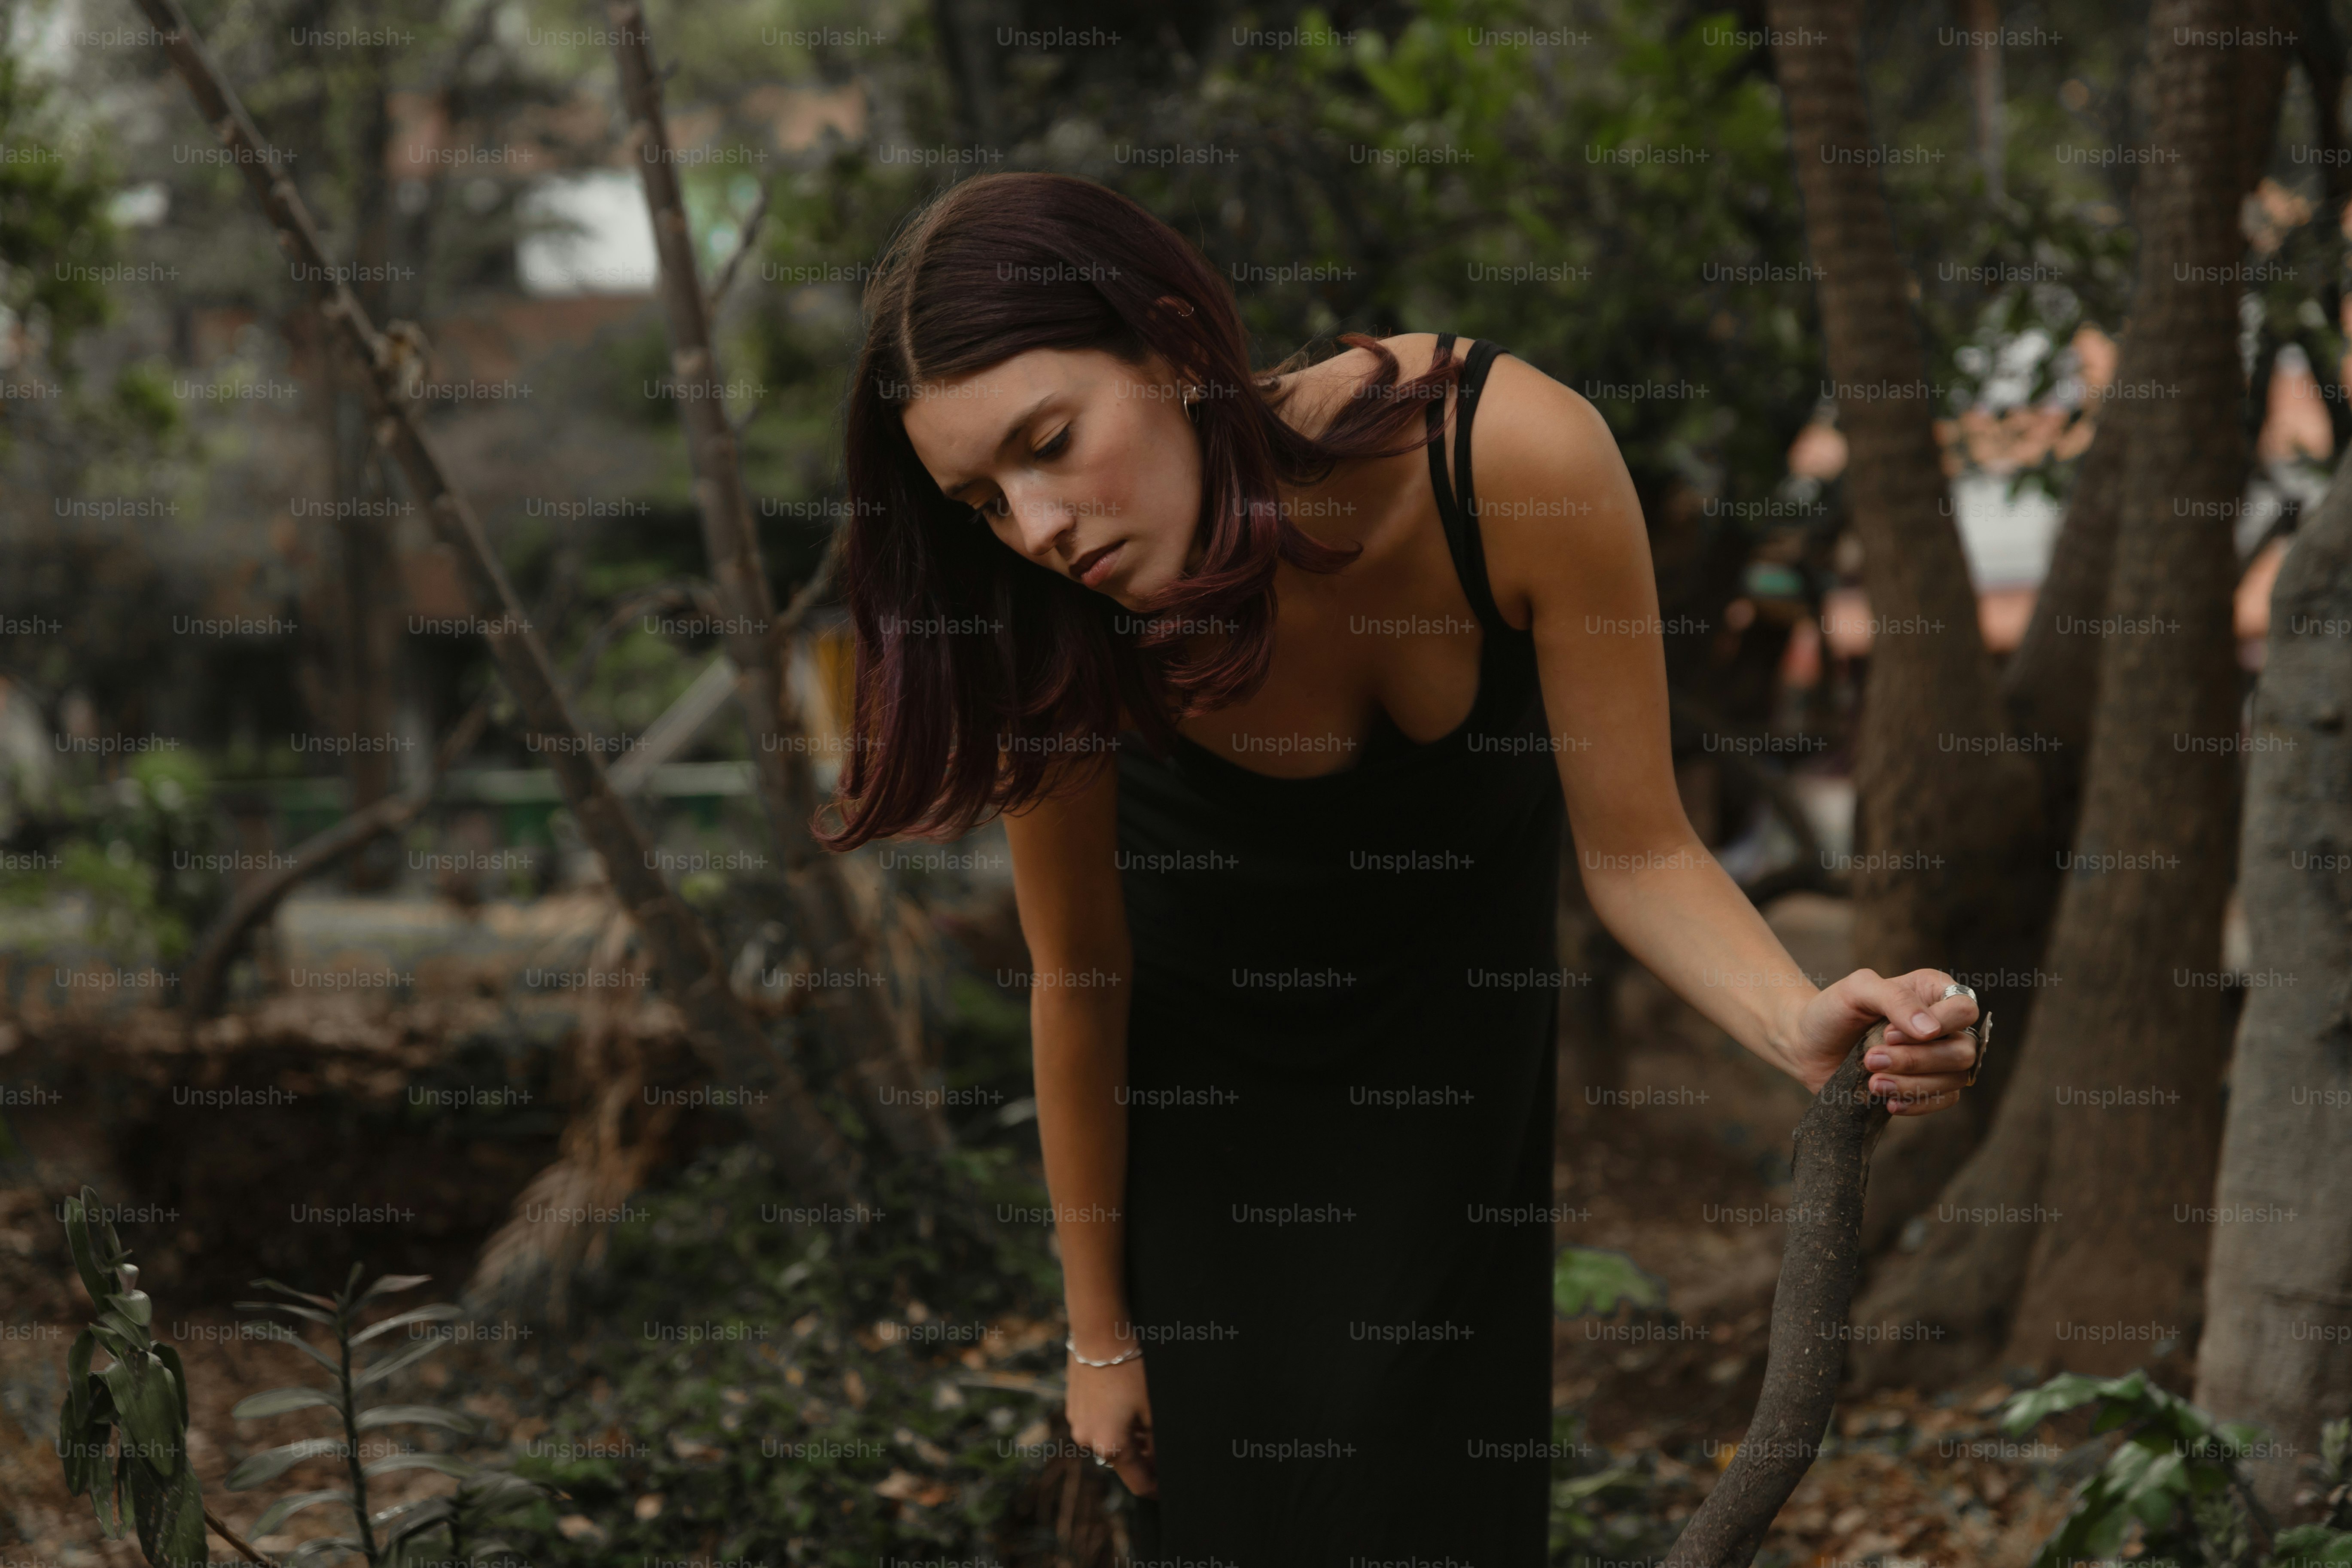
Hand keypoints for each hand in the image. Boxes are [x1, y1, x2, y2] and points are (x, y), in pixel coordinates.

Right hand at [1066, 1349, 1155, 1496]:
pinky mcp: (1073, 1408)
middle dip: (1143, 1459)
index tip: (1167, 1488)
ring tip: (1145, 1420)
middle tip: (1162, 1448)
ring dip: (1127, 1440)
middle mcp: (1087, 1441)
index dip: (1156, 1489)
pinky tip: (1125, 1403)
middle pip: (1122, 1463)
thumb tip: (1159, 1462)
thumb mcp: (1152, 1410)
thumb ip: (1157, 1443)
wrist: (1099, 1334)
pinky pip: (1096, 1425)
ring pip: (1108, 1443)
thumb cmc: (1130, 1370)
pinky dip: (1112, 1424)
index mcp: (1110, 1447)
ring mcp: (1077, 1424)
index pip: (1138, 1483)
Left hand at [1778, 968, 1981, 1115]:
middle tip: (1871, 1059)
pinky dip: (1917, 1103)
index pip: (1965, 1010)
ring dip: (1912, 1084)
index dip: (1937, 1025)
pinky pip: (1944, 1100)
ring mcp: (1939, 1058)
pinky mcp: (1928, 1085)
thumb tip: (1931, 1031)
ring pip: (1955, 1078)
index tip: (1888, 1032)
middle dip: (1915, 1060)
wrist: (1808, 1045)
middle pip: (1962, 1051)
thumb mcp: (1857, 990)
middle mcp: (1943, 1024)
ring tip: (1872, 1081)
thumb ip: (1894, 999)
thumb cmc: (1833, 1009)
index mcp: (1934, 992)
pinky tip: (1888, 1101)